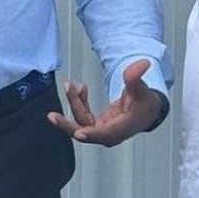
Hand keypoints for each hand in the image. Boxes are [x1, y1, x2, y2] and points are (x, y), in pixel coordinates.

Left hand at [48, 59, 163, 146]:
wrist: (146, 111)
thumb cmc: (145, 104)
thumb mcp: (142, 89)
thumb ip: (136, 77)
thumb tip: (141, 63)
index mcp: (122, 129)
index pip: (105, 134)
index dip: (91, 134)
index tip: (78, 133)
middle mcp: (109, 134)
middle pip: (85, 132)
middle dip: (67, 124)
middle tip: (52, 116)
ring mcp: (101, 130)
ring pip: (81, 121)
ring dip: (74, 102)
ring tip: (69, 84)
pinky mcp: (96, 125)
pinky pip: (82, 116)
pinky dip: (79, 102)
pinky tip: (79, 88)